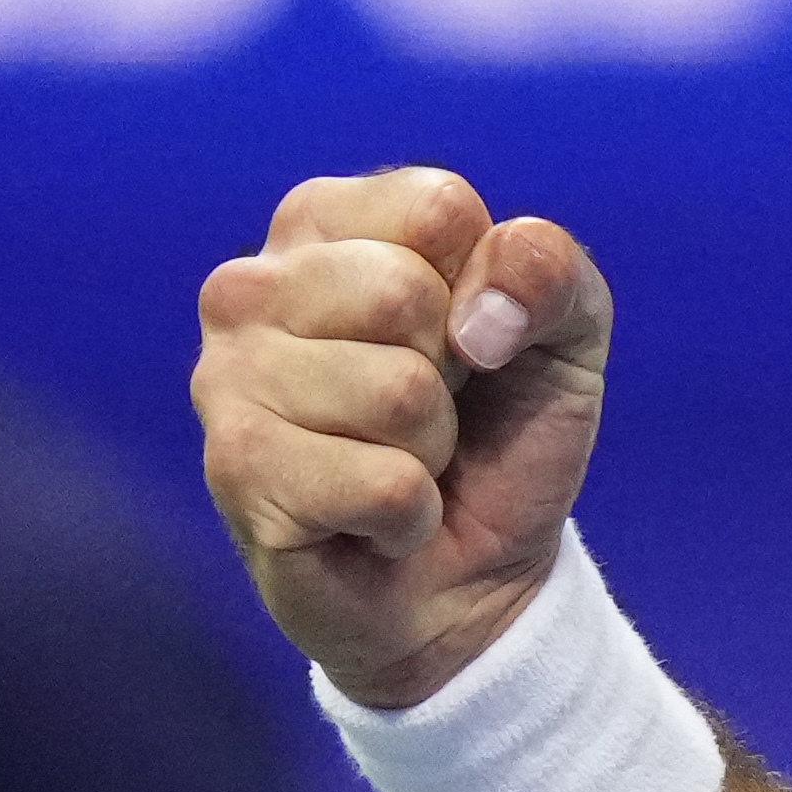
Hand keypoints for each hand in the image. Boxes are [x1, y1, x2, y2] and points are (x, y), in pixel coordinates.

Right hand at [194, 167, 611, 707]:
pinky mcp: (235, 468)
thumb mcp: (564, 333)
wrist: (470, 583)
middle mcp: (252, 283)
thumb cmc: (497, 437)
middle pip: (404, 295)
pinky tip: (372, 522)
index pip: (437, 208)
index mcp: (324, 220)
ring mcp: (227, 376)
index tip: (467, 341)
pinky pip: (380, 481)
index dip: (487, 288)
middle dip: (451, 376)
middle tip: (425, 416)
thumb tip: (479, 313)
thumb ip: (551, 270)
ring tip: (397, 465)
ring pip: (395, 392)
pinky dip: (406, 516)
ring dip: (427, 450)